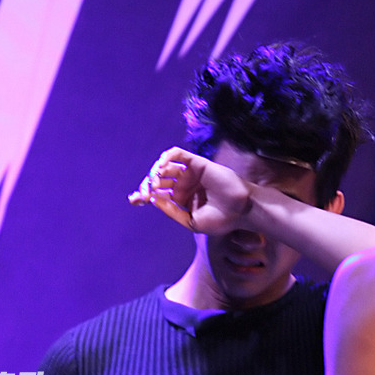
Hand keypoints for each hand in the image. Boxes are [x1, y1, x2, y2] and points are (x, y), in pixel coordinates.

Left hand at [128, 147, 252, 234]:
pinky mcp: (197, 163)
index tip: (133, 199)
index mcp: (182, 200)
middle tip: (142, 194)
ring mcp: (190, 173)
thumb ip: (172, 211)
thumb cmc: (221, 220)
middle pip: (159, 180)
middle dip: (147, 185)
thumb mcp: (190, 221)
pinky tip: (161, 166)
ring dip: (155, 173)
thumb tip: (153, 199)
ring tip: (154, 183)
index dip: (144, 195)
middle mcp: (185, 185)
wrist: (241, 210)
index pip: (159, 195)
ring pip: (166, 167)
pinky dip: (167, 157)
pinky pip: (178, 154)